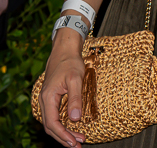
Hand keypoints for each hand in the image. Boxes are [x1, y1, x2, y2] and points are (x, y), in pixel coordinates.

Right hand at [39, 31, 88, 146]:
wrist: (64, 51)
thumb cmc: (70, 63)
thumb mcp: (76, 79)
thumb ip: (75, 99)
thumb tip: (75, 119)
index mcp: (48, 98)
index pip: (52, 123)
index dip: (62, 135)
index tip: (74, 142)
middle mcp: (44, 101)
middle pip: (51, 126)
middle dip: (63, 138)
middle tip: (78, 145)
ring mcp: (47, 101)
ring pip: (52, 122)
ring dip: (63, 133)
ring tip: (77, 140)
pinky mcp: (52, 99)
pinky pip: (54, 116)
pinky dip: (63, 125)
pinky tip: (72, 128)